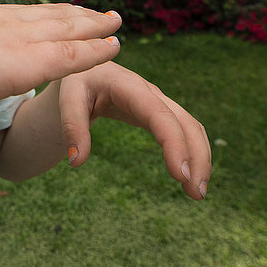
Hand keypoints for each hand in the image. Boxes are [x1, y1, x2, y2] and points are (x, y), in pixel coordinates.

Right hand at [0, 2, 121, 107]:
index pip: (25, 14)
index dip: (51, 13)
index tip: (69, 10)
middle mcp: (2, 23)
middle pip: (52, 17)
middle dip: (80, 15)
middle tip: (102, 12)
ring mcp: (13, 42)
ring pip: (67, 31)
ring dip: (95, 27)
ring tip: (115, 22)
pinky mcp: (20, 66)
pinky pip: (70, 57)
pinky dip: (95, 51)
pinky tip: (115, 47)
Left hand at [59, 61, 210, 200]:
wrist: (82, 71)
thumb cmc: (75, 83)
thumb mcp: (67, 99)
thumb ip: (72, 126)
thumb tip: (77, 161)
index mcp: (126, 84)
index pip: (157, 113)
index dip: (173, 141)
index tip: (181, 174)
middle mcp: (148, 91)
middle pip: (183, 121)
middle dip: (196, 155)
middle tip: (196, 194)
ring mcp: (156, 101)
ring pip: (189, 126)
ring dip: (200, 157)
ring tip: (197, 193)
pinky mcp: (157, 111)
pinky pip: (182, 129)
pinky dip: (192, 152)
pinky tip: (189, 176)